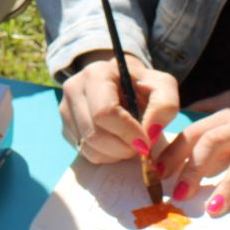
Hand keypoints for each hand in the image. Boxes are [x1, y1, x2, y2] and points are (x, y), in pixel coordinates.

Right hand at [58, 53, 179, 163]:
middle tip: (141, 146)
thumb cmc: (141, 84)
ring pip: (89, 147)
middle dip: (123, 148)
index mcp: (96, 74)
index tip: (146, 143)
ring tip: (130, 142)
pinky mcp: (65, 128)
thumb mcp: (162, 86)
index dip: (127, 133)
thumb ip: (165, 106)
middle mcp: (74, 89)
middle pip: (95, 134)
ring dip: (116, 154)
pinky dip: (106, 155)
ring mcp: (65, 110)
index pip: (105, 112)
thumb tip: (150, 134)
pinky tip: (117, 142)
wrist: (119, 81)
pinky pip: (85, 153)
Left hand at [155, 77, 229, 215]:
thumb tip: (187, 112)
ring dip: (226, 185)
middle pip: (212, 145)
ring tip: (212, 208)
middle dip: (192, 171)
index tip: (158, 173)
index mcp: (229, 114)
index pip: (195, 132)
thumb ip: (213, 106)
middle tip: (178, 196)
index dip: (175, 153)